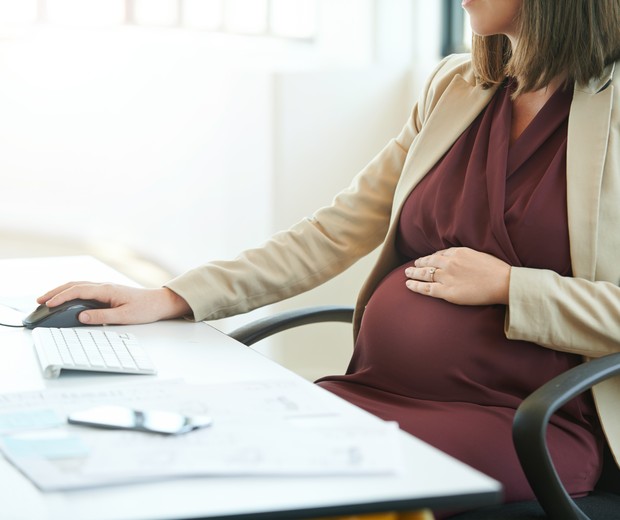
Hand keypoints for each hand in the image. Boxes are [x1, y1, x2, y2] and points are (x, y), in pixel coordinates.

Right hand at [37, 282, 191, 324]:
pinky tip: (66, 298)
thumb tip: (81, 316)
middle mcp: (104, 286)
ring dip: (61, 291)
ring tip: (47, 299)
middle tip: (39, 300)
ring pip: (78, 286)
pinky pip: (84, 289)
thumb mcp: (124, 317)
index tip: (47, 304)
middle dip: (55, 292)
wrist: (159, 302)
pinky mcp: (107, 292)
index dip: (61, 297)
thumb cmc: (145, 309)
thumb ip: (102, 317)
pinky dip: (71, 292)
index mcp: (107, 290)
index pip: (78, 291)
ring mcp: (105, 288)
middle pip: (74, 285)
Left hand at [404, 247, 509, 305]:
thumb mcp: (480, 255)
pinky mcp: (447, 291)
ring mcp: (446, 277)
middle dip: (420, 263)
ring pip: (425, 274)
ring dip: (414, 273)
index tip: (428, 259)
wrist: (503, 282)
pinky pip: (426, 288)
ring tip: (407, 273)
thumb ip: (467, 256)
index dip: (432, 257)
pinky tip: (408, 285)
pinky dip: (415, 286)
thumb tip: (461, 259)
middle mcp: (449, 263)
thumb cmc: (497, 270)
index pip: (440, 254)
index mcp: (458, 252)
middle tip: (413, 265)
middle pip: (429, 262)